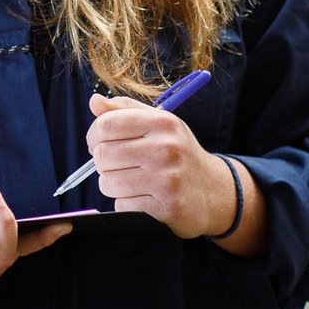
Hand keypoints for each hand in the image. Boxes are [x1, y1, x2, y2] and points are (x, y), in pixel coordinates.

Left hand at [85, 93, 236, 238]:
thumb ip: (125, 110)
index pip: (106, 124)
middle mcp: (166, 148)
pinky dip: (126, 203)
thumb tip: (94, 102)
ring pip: (108, 182)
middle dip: (103, 163)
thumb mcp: (159, 124)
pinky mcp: (167, 206)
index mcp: (162, 122)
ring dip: (112, 185)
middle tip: (118, 165)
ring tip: (131, 181)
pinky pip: (122, 205)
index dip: (93, 136)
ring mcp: (168, 178)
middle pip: (103, 155)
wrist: (214, 190)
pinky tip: (144, 197)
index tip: (98, 144)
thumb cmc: (178, 154)